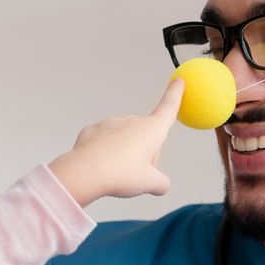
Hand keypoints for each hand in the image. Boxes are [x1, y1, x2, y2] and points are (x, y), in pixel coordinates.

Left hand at [47, 77, 183, 205]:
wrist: (86, 172)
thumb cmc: (122, 175)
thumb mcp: (150, 184)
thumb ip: (161, 183)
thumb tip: (161, 184)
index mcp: (152, 130)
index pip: (168, 107)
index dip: (175, 94)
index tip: (179, 80)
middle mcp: (132, 121)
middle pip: (146, 137)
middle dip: (145, 154)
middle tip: (135, 174)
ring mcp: (111, 123)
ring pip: (124, 140)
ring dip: (124, 154)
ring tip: (115, 172)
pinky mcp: (93, 130)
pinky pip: (105, 142)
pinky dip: (105, 153)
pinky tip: (101, 166)